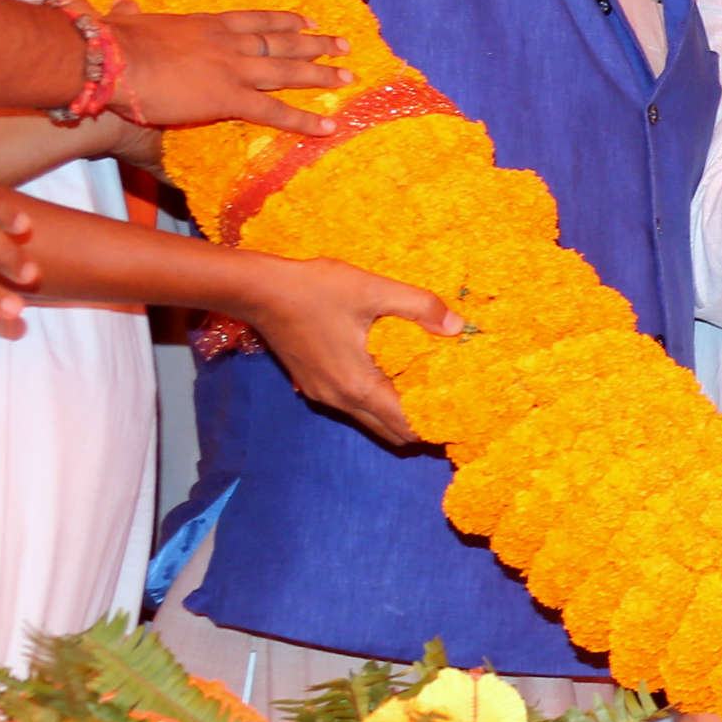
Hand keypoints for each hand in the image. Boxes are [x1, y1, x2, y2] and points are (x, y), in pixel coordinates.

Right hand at [107, 1, 351, 133]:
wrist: (110, 58)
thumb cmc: (111, 40)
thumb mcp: (126, 19)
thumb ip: (129, 13)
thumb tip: (115, 3)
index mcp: (207, 24)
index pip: (257, 20)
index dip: (286, 20)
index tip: (309, 20)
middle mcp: (229, 43)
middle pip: (282, 43)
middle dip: (316, 45)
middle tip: (345, 45)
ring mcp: (234, 70)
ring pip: (289, 73)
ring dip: (322, 75)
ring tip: (349, 77)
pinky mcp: (230, 99)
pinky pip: (275, 112)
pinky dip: (304, 120)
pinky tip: (328, 127)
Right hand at [238, 252, 458, 446]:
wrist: (258, 290)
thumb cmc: (315, 289)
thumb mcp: (373, 290)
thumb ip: (419, 306)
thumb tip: (457, 325)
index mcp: (358, 386)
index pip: (406, 425)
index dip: (437, 425)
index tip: (463, 415)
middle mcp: (339, 400)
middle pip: (390, 432)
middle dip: (423, 426)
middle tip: (453, 405)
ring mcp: (322, 395)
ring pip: (370, 421)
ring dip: (399, 414)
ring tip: (429, 392)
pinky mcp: (312, 385)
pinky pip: (353, 406)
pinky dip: (377, 402)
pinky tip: (393, 377)